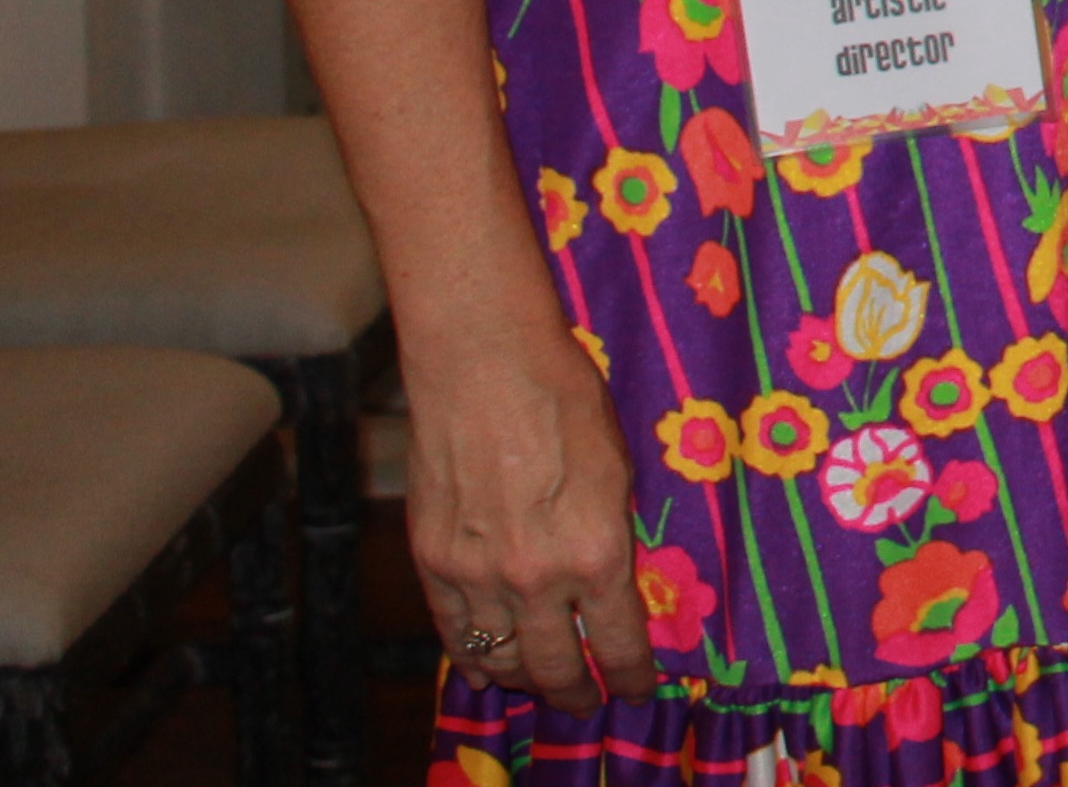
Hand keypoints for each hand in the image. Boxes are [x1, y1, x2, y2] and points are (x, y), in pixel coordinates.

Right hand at [403, 323, 662, 709]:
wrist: (483, 365)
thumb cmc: (566, 399)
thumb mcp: (618, 467)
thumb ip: (611, 530)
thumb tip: (611, 574)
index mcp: (595, 553)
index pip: (618, 641)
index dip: (631, 675)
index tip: (637, 689)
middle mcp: (534, 578)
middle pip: (555, 666)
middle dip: (575, 693)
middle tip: (587, 702)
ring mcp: (476, 575)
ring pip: (499, 659)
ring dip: (522, 678)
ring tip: (540, 684)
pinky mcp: (430, 562)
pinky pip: (452, 633)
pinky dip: (470, 659)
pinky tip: (483, 670)